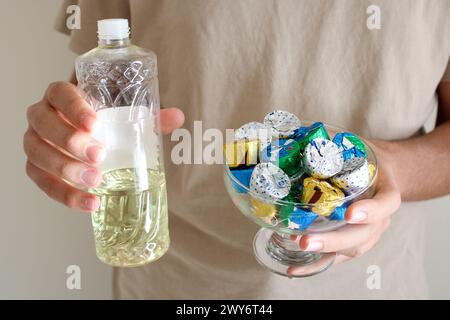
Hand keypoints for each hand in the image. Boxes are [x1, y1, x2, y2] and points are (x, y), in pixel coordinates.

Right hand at [24, 81, 183, 211]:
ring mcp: (34, 142)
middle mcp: (41, 115)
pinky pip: (42, 182)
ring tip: (96, 182)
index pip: (60, 94)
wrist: (85, 137)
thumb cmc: (104, 123)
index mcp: (61, 95)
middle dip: (70, 141)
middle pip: (44, 124)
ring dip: (66, 170)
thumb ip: (150, 117)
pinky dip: (65, 195)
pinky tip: (90, 202)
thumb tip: (178, 117)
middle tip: (99, 156)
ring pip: (37, 154)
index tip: (95, 124)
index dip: (74, 108)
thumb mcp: (123, 116)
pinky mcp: (36, 168)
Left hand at [288, 141, 400, 275]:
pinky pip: (339, 257)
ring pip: (351, 249)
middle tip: (304, 240)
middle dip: (333, 240)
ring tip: (295, 250)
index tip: (351, 213)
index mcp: (386, 189)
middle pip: (363, 235)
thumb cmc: (364, 158)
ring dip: (322, 253)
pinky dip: (317, 265)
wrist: (382, 172)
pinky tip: (294, 268)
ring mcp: (369, 231)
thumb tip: (287, 132)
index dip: (372, 210)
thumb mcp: (353, 144)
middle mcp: (380, 215)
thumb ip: (328, 142)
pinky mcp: (354, 241)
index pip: (387, 203)